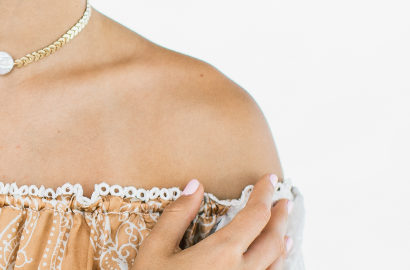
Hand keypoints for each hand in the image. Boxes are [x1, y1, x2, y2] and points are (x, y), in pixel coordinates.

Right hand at [133, 174, 292, 269]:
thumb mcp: (155, 249)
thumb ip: (177, 215)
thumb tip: (195, 185)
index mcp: (222, 253)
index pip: (254, 216)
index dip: (264, 195)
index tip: (269, 180)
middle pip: (272, 239)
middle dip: (279, 217)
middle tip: (284, 200)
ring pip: (277, 266)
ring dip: (282, 244)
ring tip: (285, 232)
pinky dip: (276, 269)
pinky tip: (273, 266)